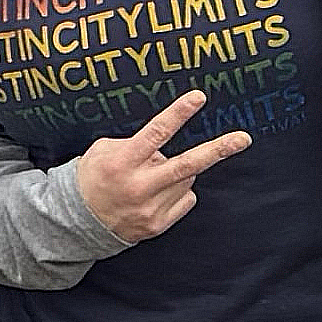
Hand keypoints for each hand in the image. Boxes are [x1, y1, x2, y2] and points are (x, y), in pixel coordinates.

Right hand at [71, 90, 256, 244]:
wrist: (79, 221)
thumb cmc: (93, 177)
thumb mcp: (103, 150)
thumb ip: (134, 144)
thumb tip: (165, 146)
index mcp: (123, 161)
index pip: (156, 132)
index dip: (178, 113)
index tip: (199, 97)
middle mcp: (139, 186)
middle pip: (186, 165)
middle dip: (217, 150)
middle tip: (243, 139)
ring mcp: (150, 208)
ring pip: (186, 180)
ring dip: (179, 173)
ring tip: (153, 177)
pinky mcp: (157, 224)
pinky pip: (185, 199)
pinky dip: (178, 192)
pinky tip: (157, 194)